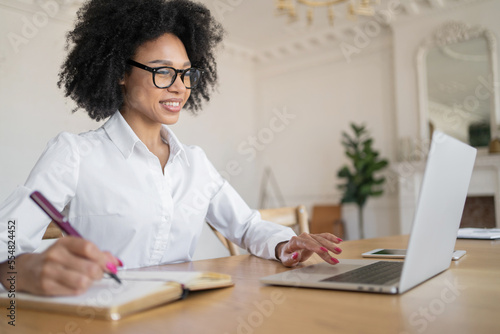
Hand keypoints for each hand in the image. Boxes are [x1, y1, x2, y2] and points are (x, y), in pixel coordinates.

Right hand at [2, 237, 121, 295]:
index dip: (103, 258)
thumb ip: (96, 253)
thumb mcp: (73, 249)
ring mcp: (50, 271)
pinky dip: (80, 289)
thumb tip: (116, 262)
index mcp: (65, 242)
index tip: (110, 265)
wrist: (27, 269)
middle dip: (100, 273)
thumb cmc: (57, 258)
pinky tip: (75, 285)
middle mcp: (56, 255)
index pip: (89, 248)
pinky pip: (74, 291)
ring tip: (86, 279)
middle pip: (89, 267)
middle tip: (98, 274)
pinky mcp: (47, 286)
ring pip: (83, 281)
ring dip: (90, 282)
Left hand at [275, 232, 342, 266]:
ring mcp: (310, 236)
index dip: (315, 247)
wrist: (287, 249)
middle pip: (316, 241)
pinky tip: (339, 241)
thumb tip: (296, 255)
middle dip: (327, 247)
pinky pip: (324, 237)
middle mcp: (303, 236)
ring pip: (321, 239)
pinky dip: (331, 238)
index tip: (323, 251)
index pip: (306, 243)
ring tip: (339, 251)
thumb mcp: (285, 260)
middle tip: (336, 253)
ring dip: (331, 244)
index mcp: (295, 241)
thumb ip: (290, 259)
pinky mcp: (314, 238)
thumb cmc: (286, 255)